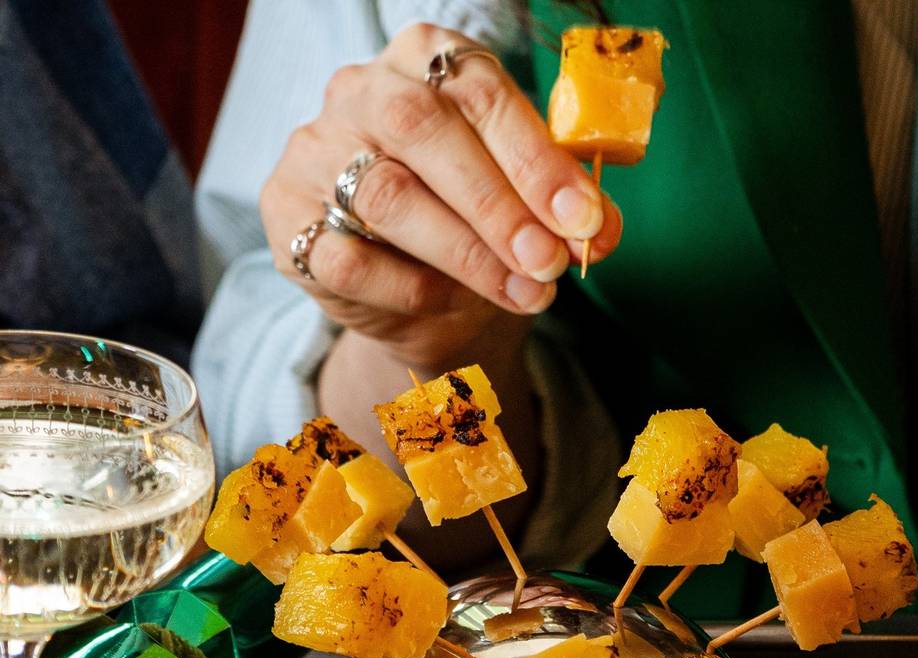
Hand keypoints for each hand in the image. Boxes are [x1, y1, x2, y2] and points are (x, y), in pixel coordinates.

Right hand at [259, 22, 623, 363]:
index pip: (478, 88)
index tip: (580, 216)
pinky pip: (347, 257)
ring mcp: (315, 152)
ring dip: (465, 252)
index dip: (533, 155)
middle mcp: (360, 92)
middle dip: (497, 203)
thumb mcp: (526, 205)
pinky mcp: (287, 216)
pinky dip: (410, 287)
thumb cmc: (475, 225)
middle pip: (422, 129)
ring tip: (524, 292)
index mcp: (424, 61)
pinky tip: (452, 303)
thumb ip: (564, 207)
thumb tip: (598, 230)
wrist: (417, 295)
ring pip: (384, 195)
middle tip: (549, 261)